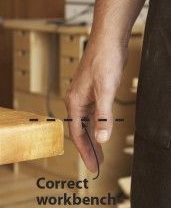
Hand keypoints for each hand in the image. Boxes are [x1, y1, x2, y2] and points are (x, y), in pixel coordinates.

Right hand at [65, 37, 127, 172]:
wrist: (109, 40)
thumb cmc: (104, 61)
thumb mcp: (105, 90)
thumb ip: (103, 116)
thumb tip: (102, 138)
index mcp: (75, 102)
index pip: (77, 133)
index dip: (86, 151)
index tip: (93, 166)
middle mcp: (77, 100)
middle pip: (81, 130)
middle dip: (89, 148)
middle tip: (97, 164)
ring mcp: (86, 96)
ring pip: (88, 123)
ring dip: (94, 138)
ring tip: (100, 153)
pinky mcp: (94, 92)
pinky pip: (94, 114)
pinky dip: (98, 125)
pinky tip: (102, 130)